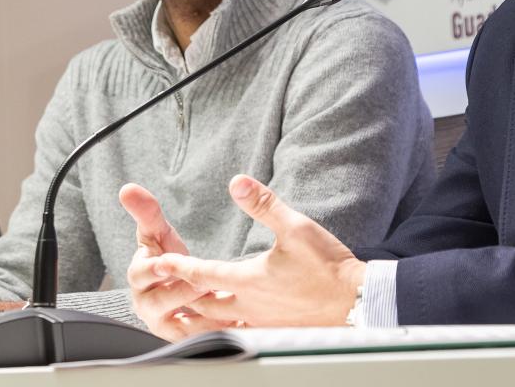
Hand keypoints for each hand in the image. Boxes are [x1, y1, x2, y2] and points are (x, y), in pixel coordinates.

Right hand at [120, 183, 232, 340]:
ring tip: (226, 308)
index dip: (153, 268)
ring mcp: (165, 324)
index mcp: (139, 277)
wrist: (176, 286)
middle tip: (204, 284)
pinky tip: (237, 322)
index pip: (140, 274)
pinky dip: (217, 331)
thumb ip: (146, 212)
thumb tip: (127, 188)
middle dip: (183, 292)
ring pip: (182, 325)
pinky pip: (200, 339)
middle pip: (162, 301)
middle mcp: (147, 304)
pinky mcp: (185, 339)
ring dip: (202, 317)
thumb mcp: (157, 234)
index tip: (166, 262)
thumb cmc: (166, 256)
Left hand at [155, 175, 366, 327]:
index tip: (158, 261)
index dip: (178, 266)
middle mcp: (249, 305)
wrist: (356, 301)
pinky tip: (223, 325)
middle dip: (181, 295)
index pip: (203, 273)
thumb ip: (263, 204)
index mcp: (249, 280)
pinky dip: (223, 329)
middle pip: (203, 304)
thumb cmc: (327, 265)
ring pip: (218, 324)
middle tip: (163, 288)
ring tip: (183, 311)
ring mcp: (261, 322)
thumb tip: (237, 182)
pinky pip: (239, 333)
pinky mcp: (274, 331)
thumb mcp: (296, 226)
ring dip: (198, 316)